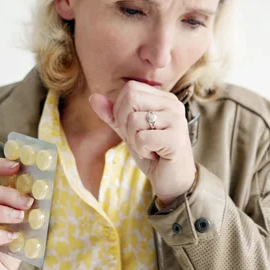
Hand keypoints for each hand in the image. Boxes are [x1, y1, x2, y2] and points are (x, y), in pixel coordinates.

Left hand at [89, 80, 195, 202]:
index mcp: (163, 98)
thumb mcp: (128, 131)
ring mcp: (176, 119)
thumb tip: (93, 97)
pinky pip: (142, 138)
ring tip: (149, 148)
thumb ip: (112, 114)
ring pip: (134, 119)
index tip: (131, 128)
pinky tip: (155, 155)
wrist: (173, 180)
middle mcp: (173, 104)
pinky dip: (142, 150)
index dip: (120, 109)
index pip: (130, 88)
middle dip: (124, 123)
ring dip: (134, 140)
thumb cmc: (153, 153)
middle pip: (131, 98)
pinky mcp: (176, 138)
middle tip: (138, 139)